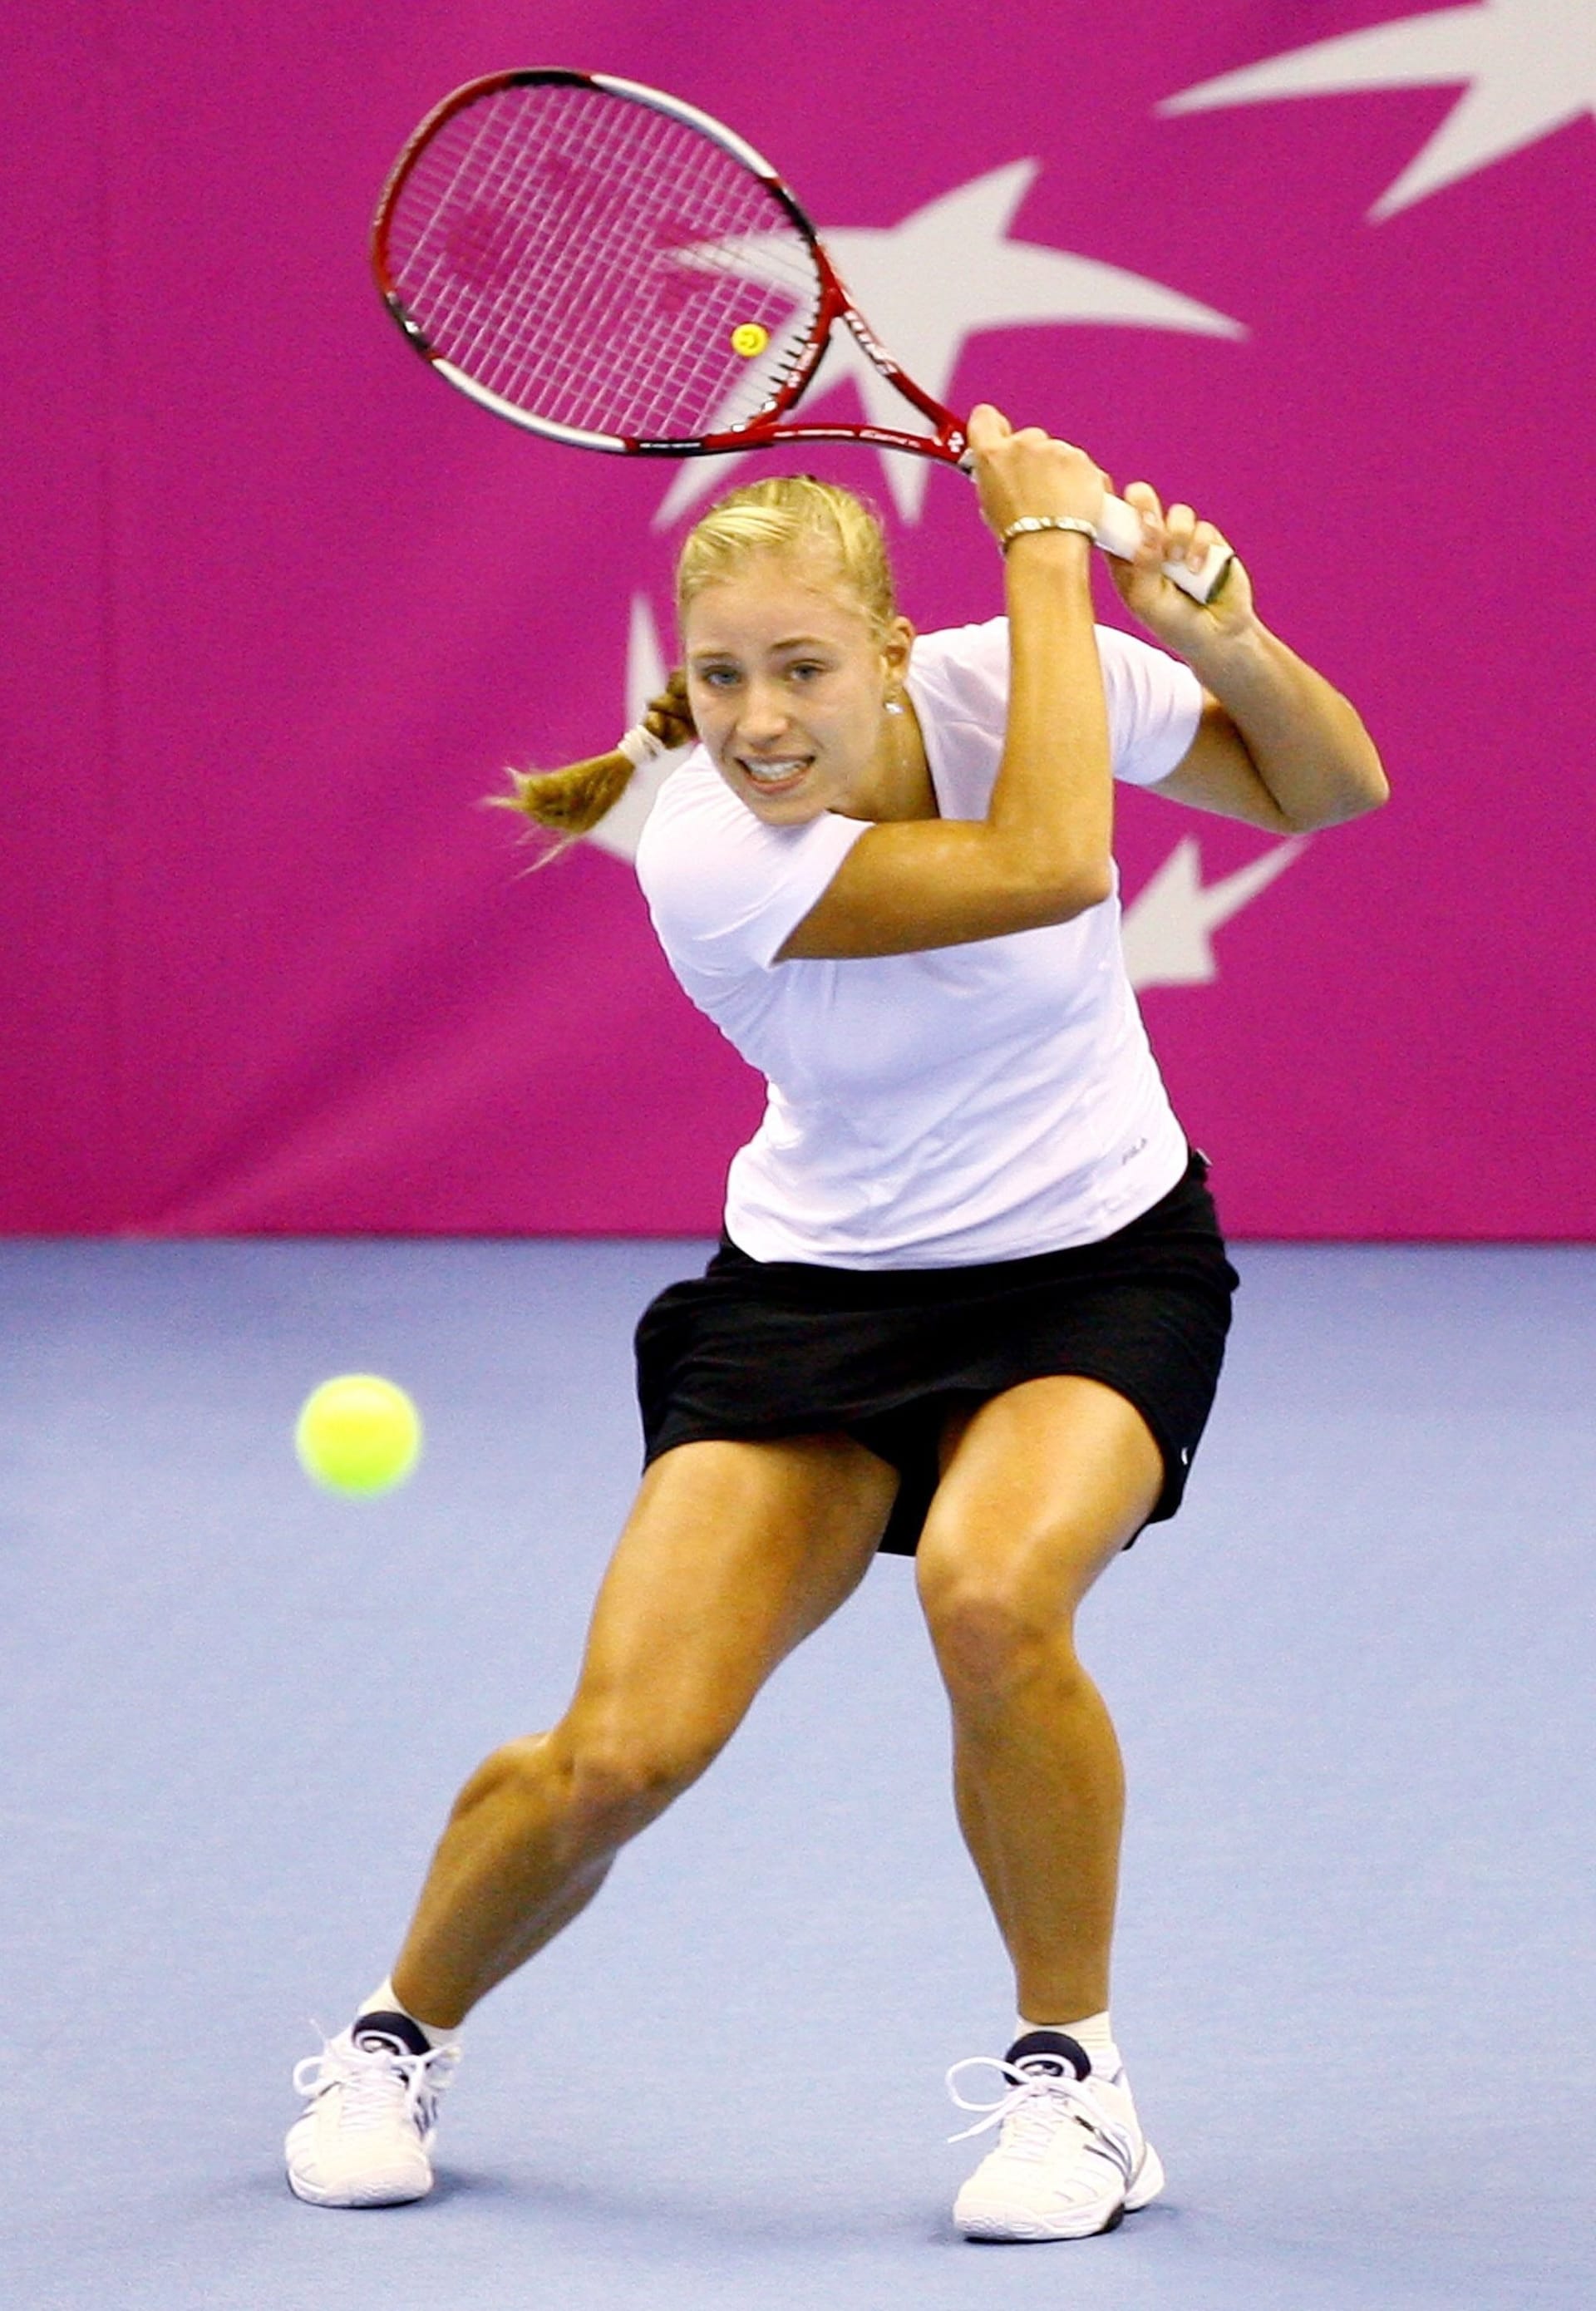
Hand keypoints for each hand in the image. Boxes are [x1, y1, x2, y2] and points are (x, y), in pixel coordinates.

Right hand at [966, 403, 1107, 544]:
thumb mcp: (990, 502)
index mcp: (991, 455)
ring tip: (1057, 505)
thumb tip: (1005, 468)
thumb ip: (997, 474)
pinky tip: (1074, 505)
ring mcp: (1054, 449)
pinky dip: (1080, 481)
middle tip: (1036, 491)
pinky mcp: (1081, 459)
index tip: (1000, 436)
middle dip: (1034, 458)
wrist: (1049, 548)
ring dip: (1059, 472)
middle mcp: (1022, 444)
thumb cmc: (1017, 534)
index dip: (993, 426)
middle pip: (1029, 438)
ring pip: (1057, 453)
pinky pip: (1080, 466)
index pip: (984, 418)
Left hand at [1111, 481, 1254, 647]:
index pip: (1112, 523)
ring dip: (1176, 534)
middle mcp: (1153, 544)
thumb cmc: (1173, 623)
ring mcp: (1181, 540)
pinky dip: (1199, 546)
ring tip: (1176, 561)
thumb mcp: (1148, 601)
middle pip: (1143, 504)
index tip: (1104, 487)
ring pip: (1177, 513)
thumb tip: (1148, 532)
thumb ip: (1143, 567)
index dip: (1106, 504)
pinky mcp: (1208, 542)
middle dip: (1143, 504)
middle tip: (1147, 520)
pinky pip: (1202, 528)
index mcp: (1127, 558)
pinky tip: (1195, 569)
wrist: (1216, 635)